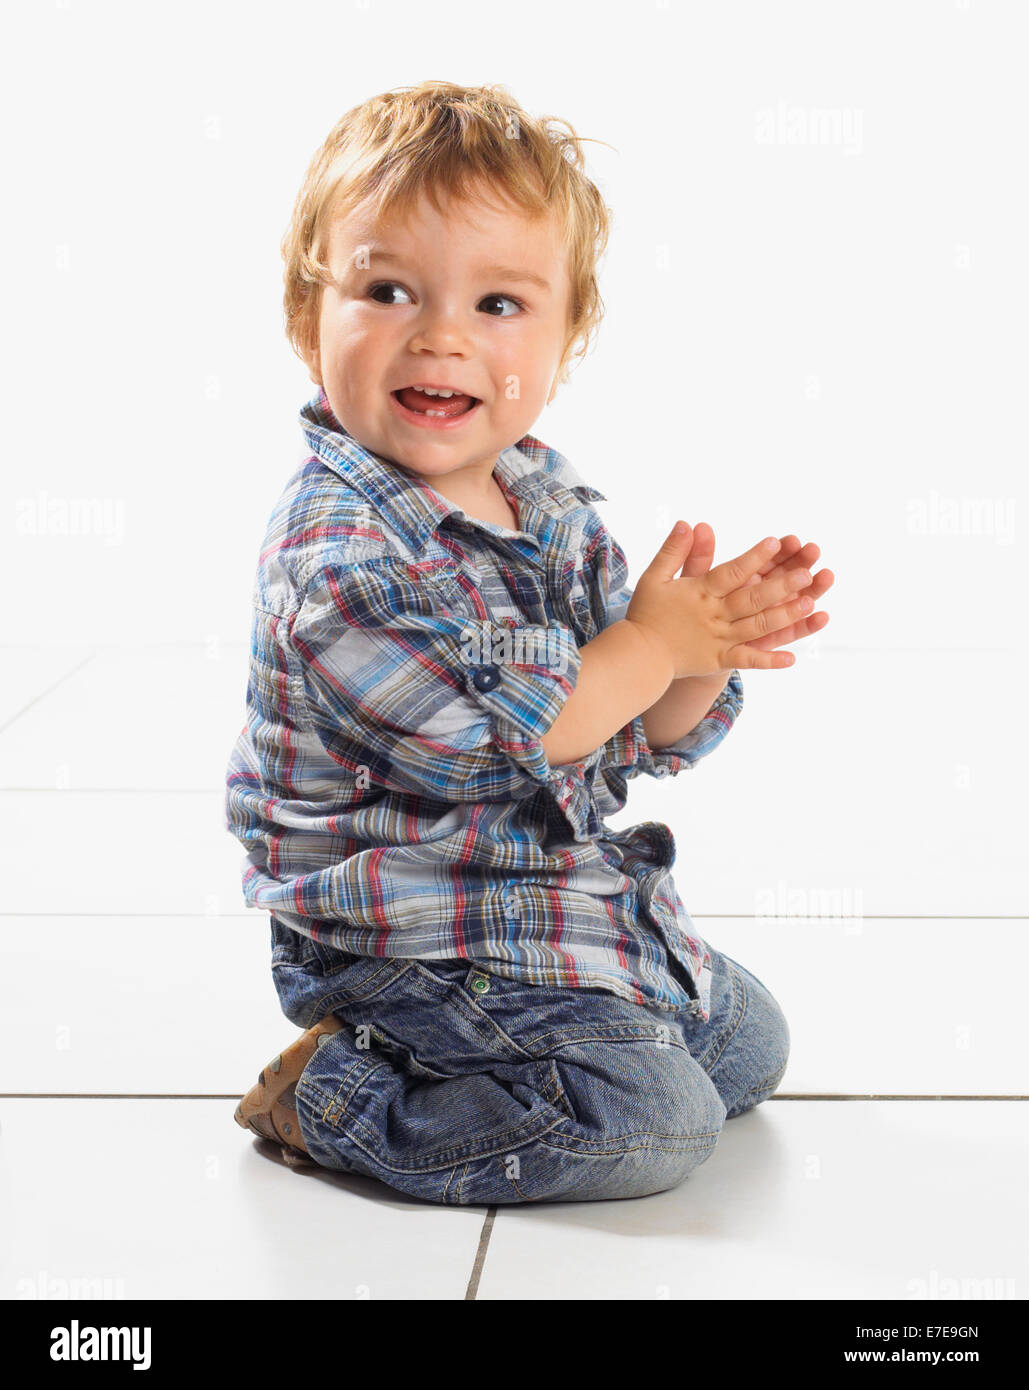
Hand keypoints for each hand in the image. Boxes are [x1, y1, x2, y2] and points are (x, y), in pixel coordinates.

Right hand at [625, 523, 829, 677]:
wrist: (638, 656)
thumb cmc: (647, 614)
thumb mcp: (655, 577)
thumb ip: (673, 551)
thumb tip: (688, 524)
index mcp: (701, 593)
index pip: (732, 572)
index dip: (754, 557)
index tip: (776, 542)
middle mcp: (714, 615)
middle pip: (752, 598)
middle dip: (780, 585)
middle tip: (806, 573)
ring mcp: (719, 639)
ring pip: (756, 627)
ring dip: (784, 616)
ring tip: (809, 604)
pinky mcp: (719, 660)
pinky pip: (747, 660)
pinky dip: (769, 660)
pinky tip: (792, 658)